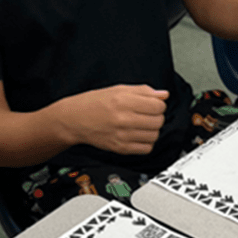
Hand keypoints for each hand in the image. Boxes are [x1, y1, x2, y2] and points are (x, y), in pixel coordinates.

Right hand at [54, 84, 168, 154]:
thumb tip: (164, 95)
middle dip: (156, 116)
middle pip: (158, 121)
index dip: (159, 104)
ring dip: (152, 130)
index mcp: (123, 101)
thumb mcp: (118, 89)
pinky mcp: (121, 148)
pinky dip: (146, 142)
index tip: (153, 104)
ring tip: (142, 124)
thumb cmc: (94, 103)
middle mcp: (123, 119)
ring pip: (154, 135)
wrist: (74, 119)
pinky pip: (146, 148)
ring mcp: (122, 135)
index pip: (157, 106)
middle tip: (147, 114)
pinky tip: (138, 135)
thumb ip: (143, 91)